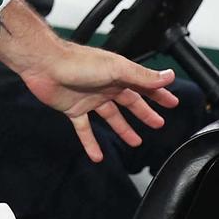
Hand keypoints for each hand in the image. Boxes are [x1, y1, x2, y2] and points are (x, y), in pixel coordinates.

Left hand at [21, 42, 176, 161]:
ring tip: (135, 143)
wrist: (45, 65)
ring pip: (110, 117)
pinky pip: (85, 129)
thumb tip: (169, 76)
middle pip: (130, 102)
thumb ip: (142, 76)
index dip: (158, 94)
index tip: (172, 102)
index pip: (144, 85)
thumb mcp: (117, 69)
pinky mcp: (74, 109)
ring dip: (123, 129)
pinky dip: (91, 143)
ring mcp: (90, 98)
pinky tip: (97, 156)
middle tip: (158, 124)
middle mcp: (105, 85)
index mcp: (118, 74)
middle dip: (144, 113)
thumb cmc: (79, 62)